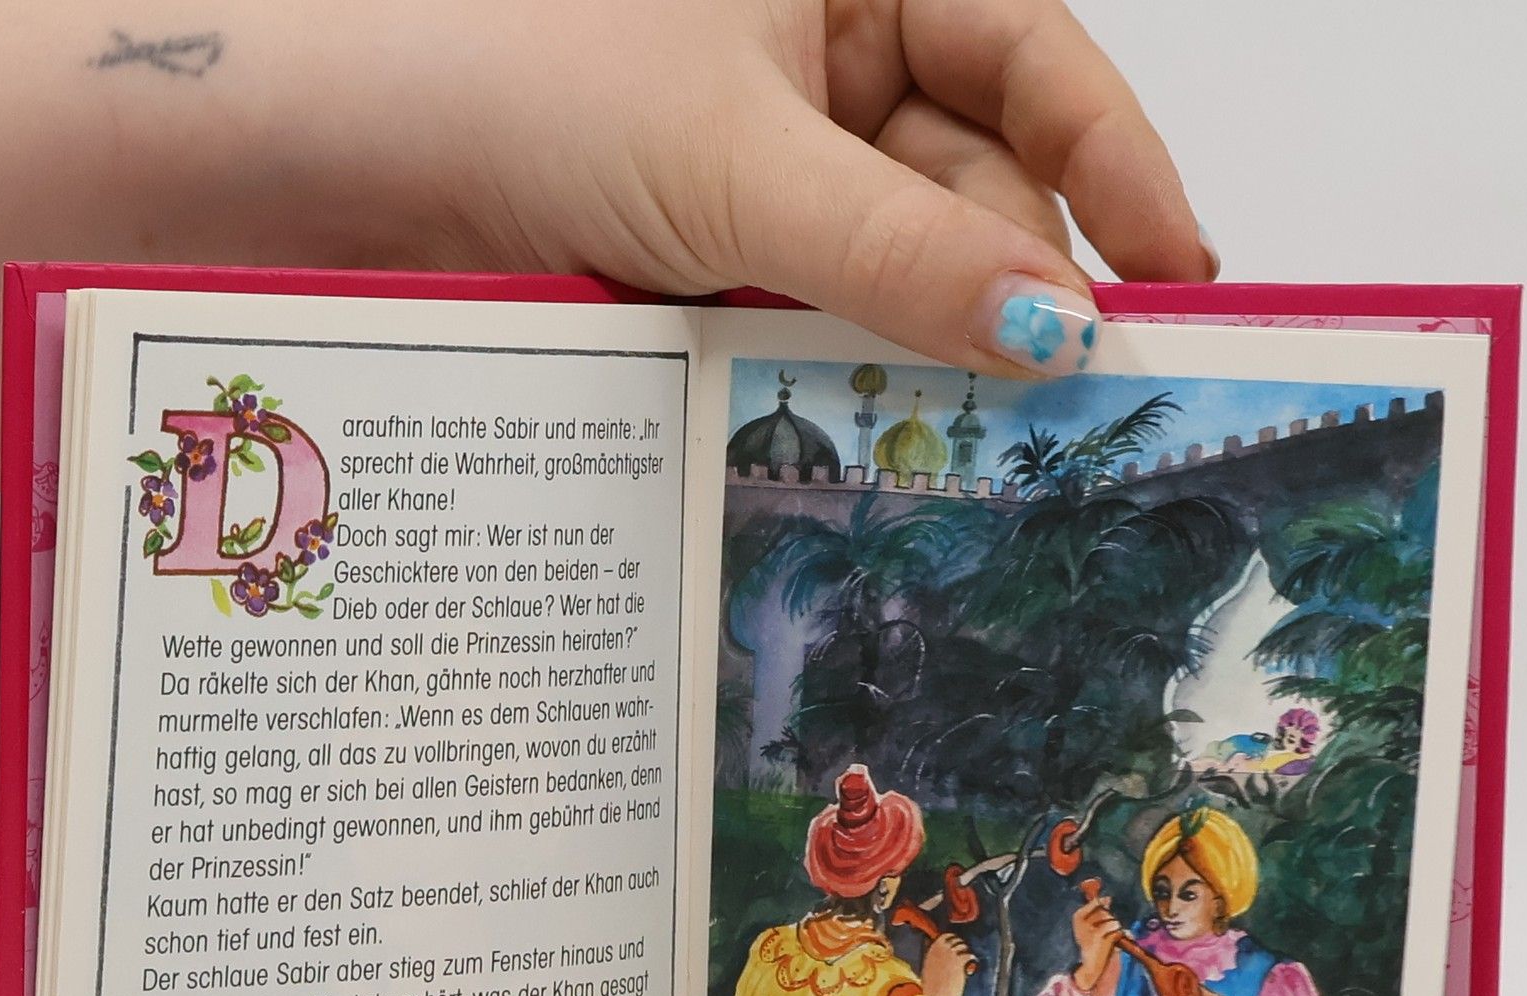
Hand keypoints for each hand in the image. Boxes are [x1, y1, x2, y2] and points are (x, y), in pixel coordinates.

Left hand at [377, 0, 1214, 369]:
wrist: (352, 161)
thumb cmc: (521, 80)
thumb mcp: (741, 165)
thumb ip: (905, 251)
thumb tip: (1053, 328)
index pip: (1028, 50)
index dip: (1114, 158)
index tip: (1173, 267)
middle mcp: (825, 45)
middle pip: (975, 169)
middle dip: (1015, 275)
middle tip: (1065, 387)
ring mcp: (774, 151)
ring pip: (902, 252)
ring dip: (933, 332)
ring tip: (982, 419)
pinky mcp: (726, 242)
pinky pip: (828, 300)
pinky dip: (856, 356)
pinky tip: (891, 413)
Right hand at [921, 932, 973, 995]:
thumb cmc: (932, 991)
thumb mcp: (927, 974)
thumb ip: (932, 962)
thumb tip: (936, 960)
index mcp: (930, 954)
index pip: (941, 938)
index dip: (950, 938)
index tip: (954, 942)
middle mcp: (939, 952)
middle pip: (953, 938)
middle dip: (959, 942)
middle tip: (963, 949)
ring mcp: (948, 956)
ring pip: (961, 945)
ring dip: (965, 950)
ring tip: (967, 956)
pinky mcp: (958, 962)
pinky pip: (967, 954)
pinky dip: (971, 957)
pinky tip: (972, 962)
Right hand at [1071, 894, 1123, 991]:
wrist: (1088, 967)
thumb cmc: (1090, 946)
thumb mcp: (1090, 927)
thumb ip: (1098, 911)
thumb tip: (1107, 898)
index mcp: (1077, 917)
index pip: (1095, 902)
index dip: (1103, 904)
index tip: (1106, 906)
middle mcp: (1082, 921)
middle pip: (1106, 912)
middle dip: (1110, 920)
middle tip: (1107, 931)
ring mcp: (1090, 929)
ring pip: (1112, 921)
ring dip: (1115, 929)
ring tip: (1110, 937)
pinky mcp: (1099, 937)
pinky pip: (1116, 930)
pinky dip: (1118, 936)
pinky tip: (1114, 942)